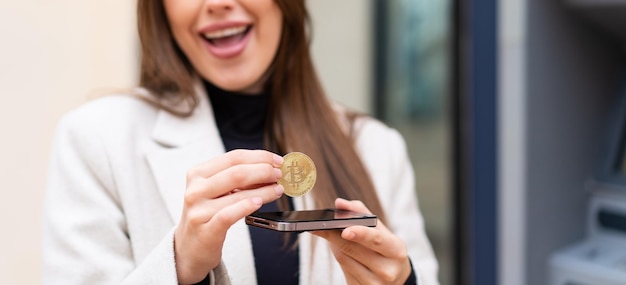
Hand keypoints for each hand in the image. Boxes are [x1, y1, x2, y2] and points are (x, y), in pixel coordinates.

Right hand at [174, 149, 283, 283]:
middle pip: (237, 172)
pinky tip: (259, 202)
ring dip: (264, 190)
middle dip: (264, 171)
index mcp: (198, 173)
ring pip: (238, 192)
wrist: (190, 248)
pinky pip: (229, 215)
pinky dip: (247, 206)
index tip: (278, 161)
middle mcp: (196, 189)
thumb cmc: (208, 215)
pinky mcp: (205, 230)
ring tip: (278, 189)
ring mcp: (198, 210)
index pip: (234, 157)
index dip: (260, 157)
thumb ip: (238, 179)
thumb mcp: (217, 192)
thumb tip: (270, 169)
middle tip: (280, 174)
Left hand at [313, 198, 411, 284]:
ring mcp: (374, 284)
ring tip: (326, 231)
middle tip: (319, 225)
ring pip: (344, 259)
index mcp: (396, 251)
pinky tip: (335, 246)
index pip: (376, 239)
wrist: (395, 276)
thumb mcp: (382, 231)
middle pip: (353, 250)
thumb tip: (340, 204)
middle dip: (334, 235)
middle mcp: (387, 270)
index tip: (344, 229)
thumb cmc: (386, 248)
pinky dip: (337, 255)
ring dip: (333, 244)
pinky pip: (343, 269)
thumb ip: (361, 213)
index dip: (360, 234)